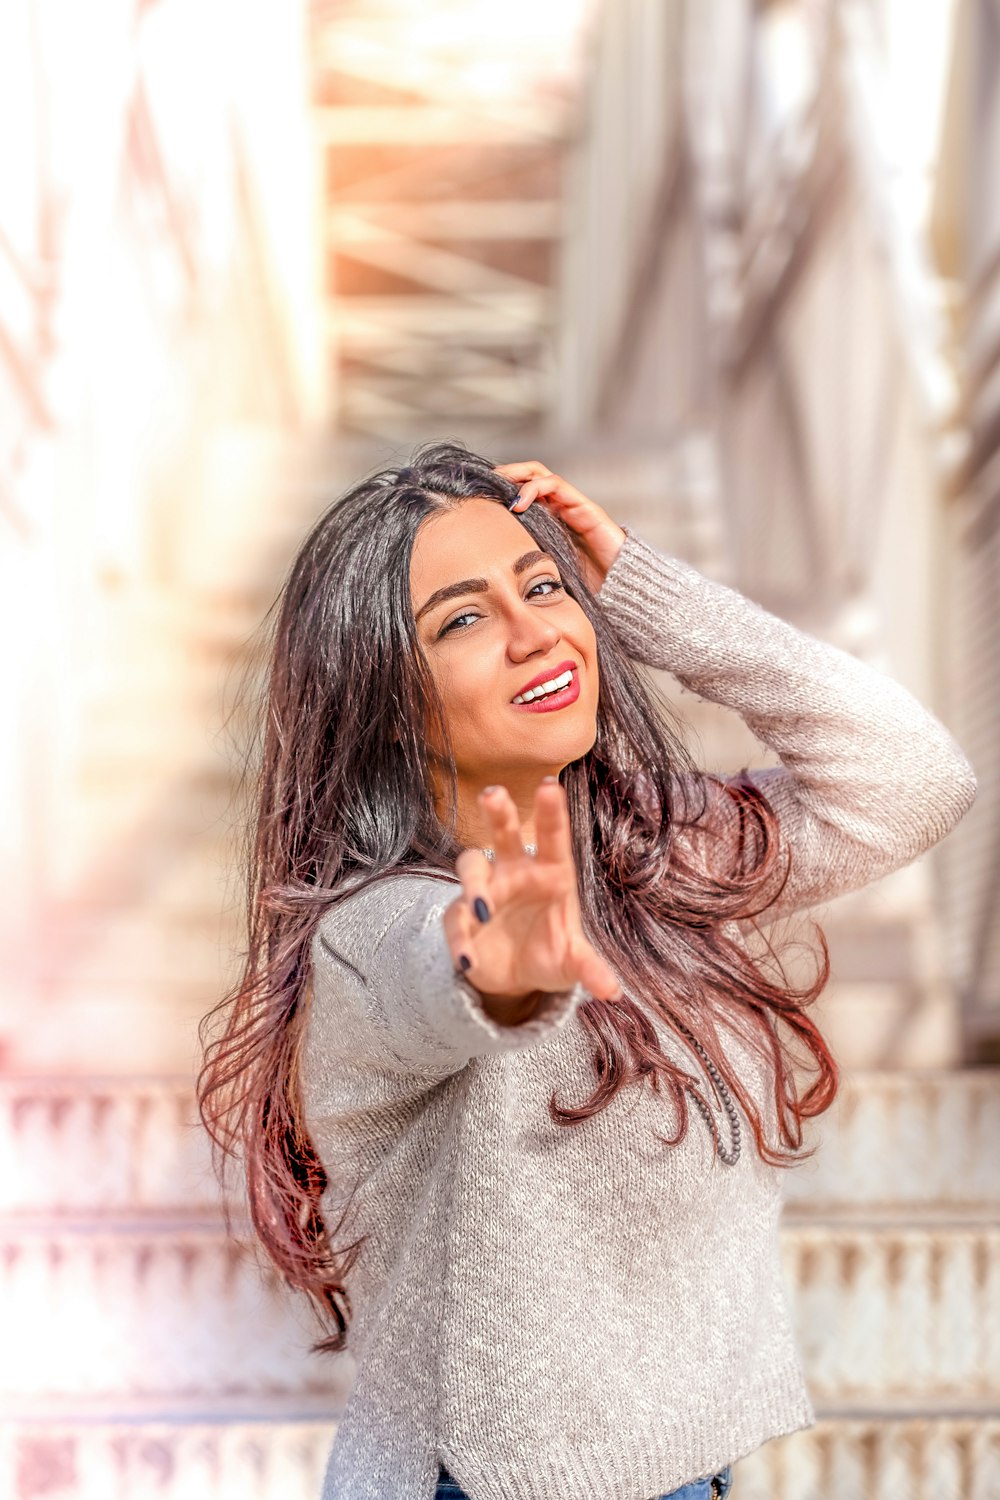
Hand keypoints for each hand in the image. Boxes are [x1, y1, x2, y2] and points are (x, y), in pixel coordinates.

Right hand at [443, 779, 623, 1020]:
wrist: (514, 979)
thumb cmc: (551, 954)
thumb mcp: (571, 965)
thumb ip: (589, 970)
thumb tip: (613, 992)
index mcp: (549, 873)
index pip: (552, 838)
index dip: (550, 812)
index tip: (550, 785)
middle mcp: (515, 872)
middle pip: (503, 833)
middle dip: (498, 812)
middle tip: (494, 794)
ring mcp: (485, 890)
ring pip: (471, 865)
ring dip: (475, 883)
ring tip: (485, 910)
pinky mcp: (461, 916)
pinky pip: (456, 919)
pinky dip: (460, 939)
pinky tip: (468, 961)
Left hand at [493, 460, 626, 591]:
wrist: (622, 589)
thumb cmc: (586, 585)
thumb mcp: (545, 570)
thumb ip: (525, 560)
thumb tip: (489, 569)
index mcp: (550, 521)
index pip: (523, 493)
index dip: (502, 489)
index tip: (478, 494)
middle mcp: (561, 508)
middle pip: (530, 476)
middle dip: (506, 474)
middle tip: (483, 481)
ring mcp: (573, 505)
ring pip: (541, 475)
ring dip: (517, 476)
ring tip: (498, 485)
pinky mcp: (584, 507)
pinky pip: (557, 486)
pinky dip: (535, 488)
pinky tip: (519, 502)